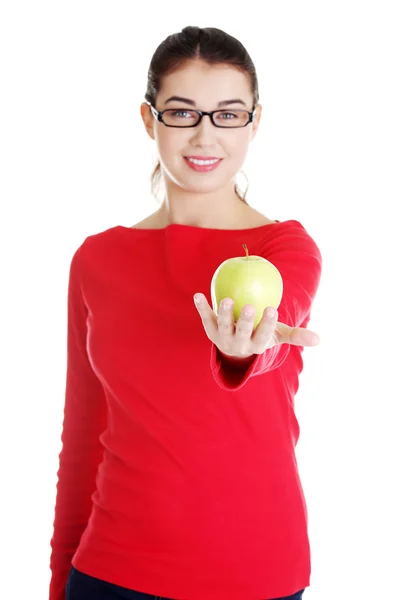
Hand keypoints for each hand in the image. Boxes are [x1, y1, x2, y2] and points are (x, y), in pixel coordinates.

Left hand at [193, 294, 319, 358]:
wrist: (234, 350)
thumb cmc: (260, 335)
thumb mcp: (278, 336)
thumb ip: (296, 336)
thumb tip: (318, 339)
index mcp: (256, 344)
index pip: (264, 335)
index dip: (267, 324)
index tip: (272, 310)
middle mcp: (239, 344)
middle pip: (242, 333)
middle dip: (245, 322)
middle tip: (249, 307)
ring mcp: (222, 337)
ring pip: (222, 326)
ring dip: (223, 314)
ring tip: (226, 300)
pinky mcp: (210, 330)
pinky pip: (205, 317)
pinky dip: (201, 307)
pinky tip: (198, 295)